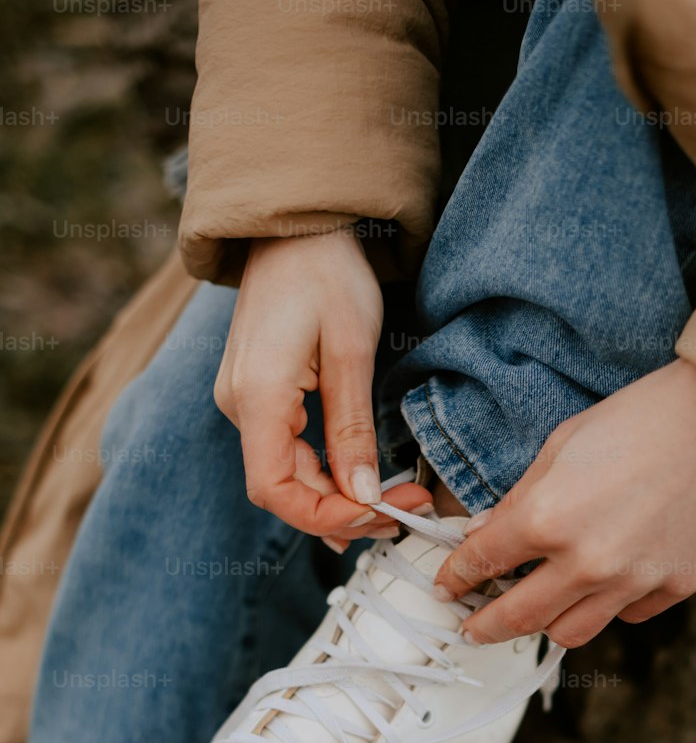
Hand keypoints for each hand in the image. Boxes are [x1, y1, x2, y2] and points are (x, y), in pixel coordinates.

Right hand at [213, 230, 430, 539]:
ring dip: (340, 498)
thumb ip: (353, 429)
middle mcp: (239, 406)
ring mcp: (245, 403)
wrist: (297, 226)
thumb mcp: (351, 351)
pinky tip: (363, 488)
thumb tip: (365, 496)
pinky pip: (289, 454)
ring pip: (289, 477)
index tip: (380, 513)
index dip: (326, 516)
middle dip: (346, 511)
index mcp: (256, 396)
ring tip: (398, 501)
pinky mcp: (260, 397)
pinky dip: (327, 476)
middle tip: (409, 510)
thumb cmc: (325, 272)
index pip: (275, 491)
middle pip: (284, 491)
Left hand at [434, 359, 695, 646]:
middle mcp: (586, 562)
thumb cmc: (645, 417)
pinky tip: (604, 584)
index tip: (448, 584)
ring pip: (571, 633)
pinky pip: (627, 616)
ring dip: (546, 625)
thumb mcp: (562, 445)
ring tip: (538, 613)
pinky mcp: (676, 587)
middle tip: (472, 627)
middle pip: (518, 618)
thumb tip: (483, 534)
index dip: (456, 577)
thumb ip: (519, 498)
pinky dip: (608, 607)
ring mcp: (634, 581)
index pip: (481, 563)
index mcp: (547, 519)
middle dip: (484, 625)